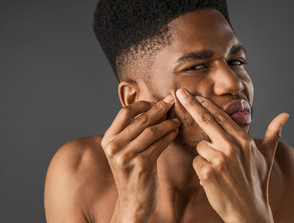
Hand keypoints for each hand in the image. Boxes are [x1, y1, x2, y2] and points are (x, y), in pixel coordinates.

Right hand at [101, 95, 180, 222]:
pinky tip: (175, 132)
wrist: (133, 202)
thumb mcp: (124, 151)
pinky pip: (159, 144)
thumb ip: (131, 132)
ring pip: (152, 131)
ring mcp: (126, 157)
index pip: (125, 112)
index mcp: (108, 140)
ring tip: (177, 120)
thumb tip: (152, 108)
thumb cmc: (132, 173)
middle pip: (140, 119)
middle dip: (159, 108)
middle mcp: (114, 147)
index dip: (143, 103)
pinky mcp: (141, 165)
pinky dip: (169, 136)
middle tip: (171, 101)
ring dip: (167, 123)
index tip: (156, 101)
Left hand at [175, 88, 288, 222]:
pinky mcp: (208, 172)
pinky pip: (196, 162)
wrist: (249, 211)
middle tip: (178, 93)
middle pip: (205, 120)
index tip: (195, 94)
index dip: (207, 105)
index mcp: (244, 140)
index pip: (221, 117)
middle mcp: (231, 146)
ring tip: (219, 171)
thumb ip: (273, 134)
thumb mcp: (267, 157)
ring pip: (200, 146)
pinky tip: (213, 179)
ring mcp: (219, 158)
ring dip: (205, 156)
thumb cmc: (257, 183)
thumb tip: (285, 115)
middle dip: (190, 104)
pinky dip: (201, 170)